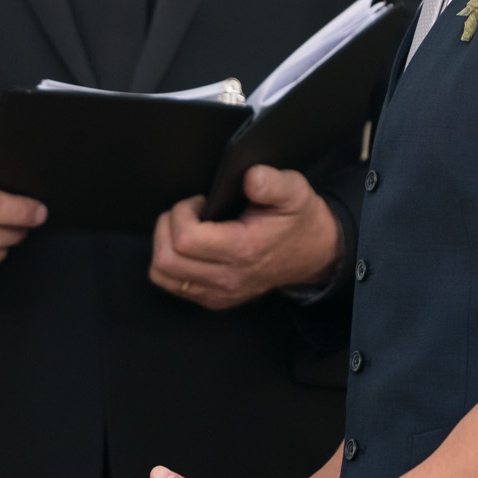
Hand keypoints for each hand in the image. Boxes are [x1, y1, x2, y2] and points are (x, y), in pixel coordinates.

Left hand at [149, 167, 341, 309]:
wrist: (314, 254)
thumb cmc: (299, 221)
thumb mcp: (294, 191)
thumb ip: (272, 182)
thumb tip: (251, 177)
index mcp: (242, 250)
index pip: (185, 239)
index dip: (182, 213)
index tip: (200, 201)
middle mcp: (227, 278)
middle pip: (166, 259)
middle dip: (167, 227)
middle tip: (188, 212)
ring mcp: (219, 293)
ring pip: (163, 274)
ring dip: (163, 245)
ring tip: (185, 228)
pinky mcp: (215, 299)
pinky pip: (172, 285)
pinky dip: (170, 263)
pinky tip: (189, 247)